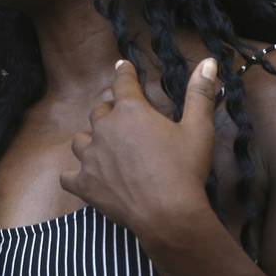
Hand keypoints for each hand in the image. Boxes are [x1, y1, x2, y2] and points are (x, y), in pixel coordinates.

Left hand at [59, 58, 220, 233]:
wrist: (167, 214)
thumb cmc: (184, 170)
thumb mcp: (198, 129)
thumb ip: (199, 93)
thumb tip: (208, 62)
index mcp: (130, 111)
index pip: (123, 83)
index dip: (123, 73)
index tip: (122, 66)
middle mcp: (104, 129)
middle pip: (99, 111)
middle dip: (109, 111)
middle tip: (120, 117)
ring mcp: (90, 157)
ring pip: (81, 140)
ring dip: (90, 140)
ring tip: (101, 146)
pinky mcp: (83, 183)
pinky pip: (68, 175)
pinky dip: (74, 175)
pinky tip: (81, 176)